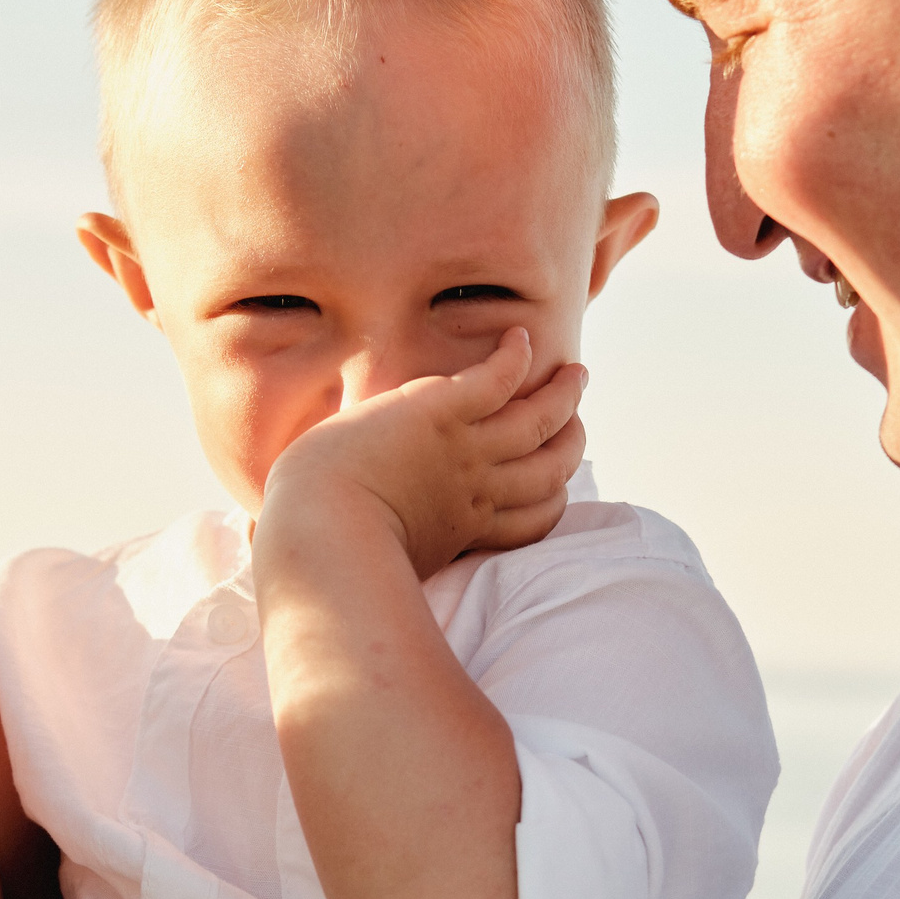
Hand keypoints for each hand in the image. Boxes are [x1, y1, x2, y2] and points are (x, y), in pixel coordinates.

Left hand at [261, 327, 586, 580]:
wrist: (322, 528)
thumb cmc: (335, 551)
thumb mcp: (388, 560)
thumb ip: (401, 554)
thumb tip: (380, 556)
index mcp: (468, 528)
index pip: (537, 518)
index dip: (557, 494)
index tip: (561, 478)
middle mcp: (479, 490)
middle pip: (552, 467)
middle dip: (572, 440)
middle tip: (577, 417)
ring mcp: (465, 450)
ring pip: (538, 419)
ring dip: (562, 394)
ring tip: (575, 373)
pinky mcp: (440, 414)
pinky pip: (496, 380)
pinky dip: (515, 359)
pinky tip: (521, 338)